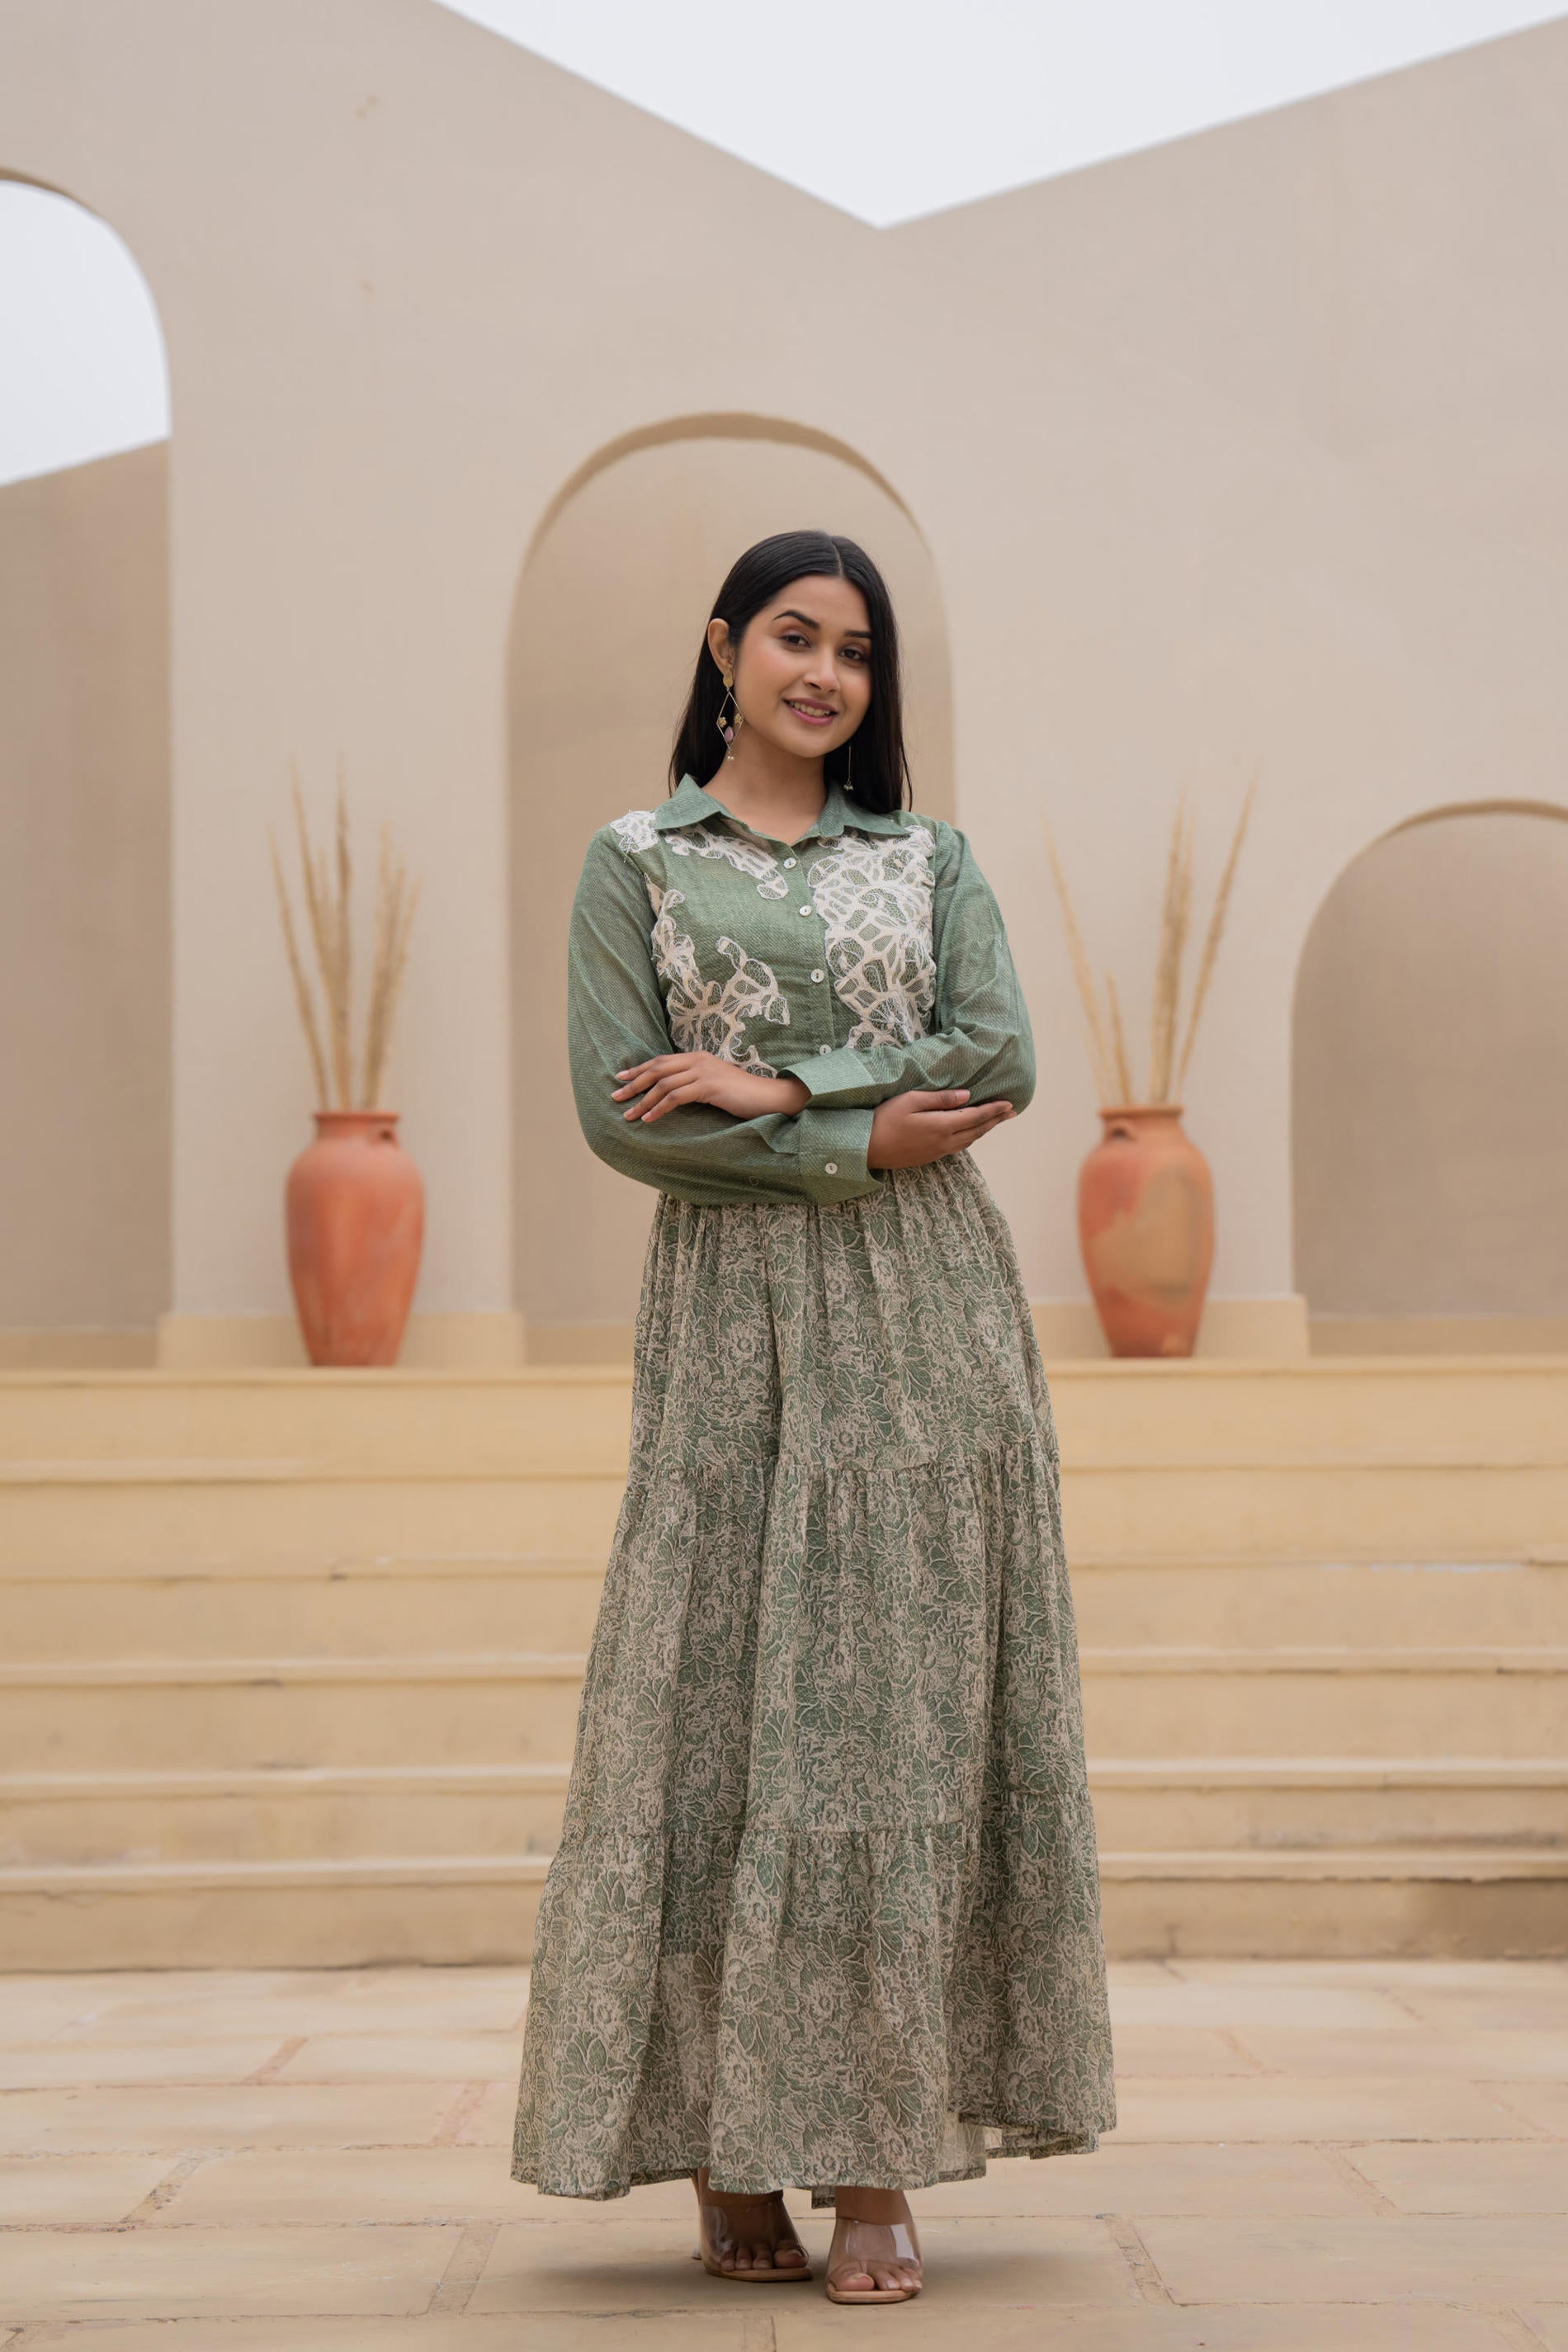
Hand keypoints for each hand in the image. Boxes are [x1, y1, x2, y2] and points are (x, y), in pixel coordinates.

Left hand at [612, 1052, 809, 1122]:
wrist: (768, 1096)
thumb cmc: (742, 1095)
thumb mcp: (713, 1085)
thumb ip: (694, 1083)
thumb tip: (671, 1095)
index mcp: (697, 1057)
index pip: (661, 1061)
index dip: (639, 1069)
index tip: (621, 1078)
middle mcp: (698, 1060)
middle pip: (657, 1069)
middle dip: (633, 1084)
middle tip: (615, 1096)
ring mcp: (703, 1071)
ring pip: (663, 1084)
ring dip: (643, 1101)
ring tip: (629, 1115)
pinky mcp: (708, 1086)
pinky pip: (676, 1097)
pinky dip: (659, 1109)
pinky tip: (649, 1119)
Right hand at [867, 1088, 1015, 1169]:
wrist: (865, 1148)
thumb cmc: (884, 1119)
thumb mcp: (910, 1101)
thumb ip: (940, 1099)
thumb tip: (967, 1096)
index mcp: (941, 1126)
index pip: (975, 1116)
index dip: (993, 1110)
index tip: (1009, 1103)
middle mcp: (944, 1142)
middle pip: (977, 1130)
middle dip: (995, 1120)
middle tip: (1011, 1112)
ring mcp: (937, 1152)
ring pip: (969, 1140)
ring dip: (984, 1130)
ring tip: (995, 1121)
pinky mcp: (929, 1157)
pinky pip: (958, 1147)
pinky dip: (971, 1137)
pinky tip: (971, 1133)